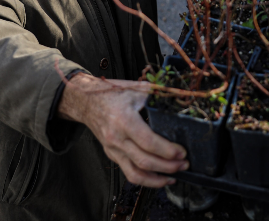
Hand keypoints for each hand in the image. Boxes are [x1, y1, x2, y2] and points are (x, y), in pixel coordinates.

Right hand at [57, 74, 187, 187]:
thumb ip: (157, 93)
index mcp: (124, 120)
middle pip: (144, 161)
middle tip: (184, 164)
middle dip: (168, 166)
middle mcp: (116, 138)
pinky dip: (145, 178)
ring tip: (173, 177)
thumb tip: (179, 97)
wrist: (85, 101)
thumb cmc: (111, 93)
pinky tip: (158, 177)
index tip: (182, 152)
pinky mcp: (111, 154)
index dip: (167, 150)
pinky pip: (128, 172)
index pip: (148, 142)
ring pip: (135, 173)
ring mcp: (112, 149)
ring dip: (157, 179)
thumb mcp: (135, 88)